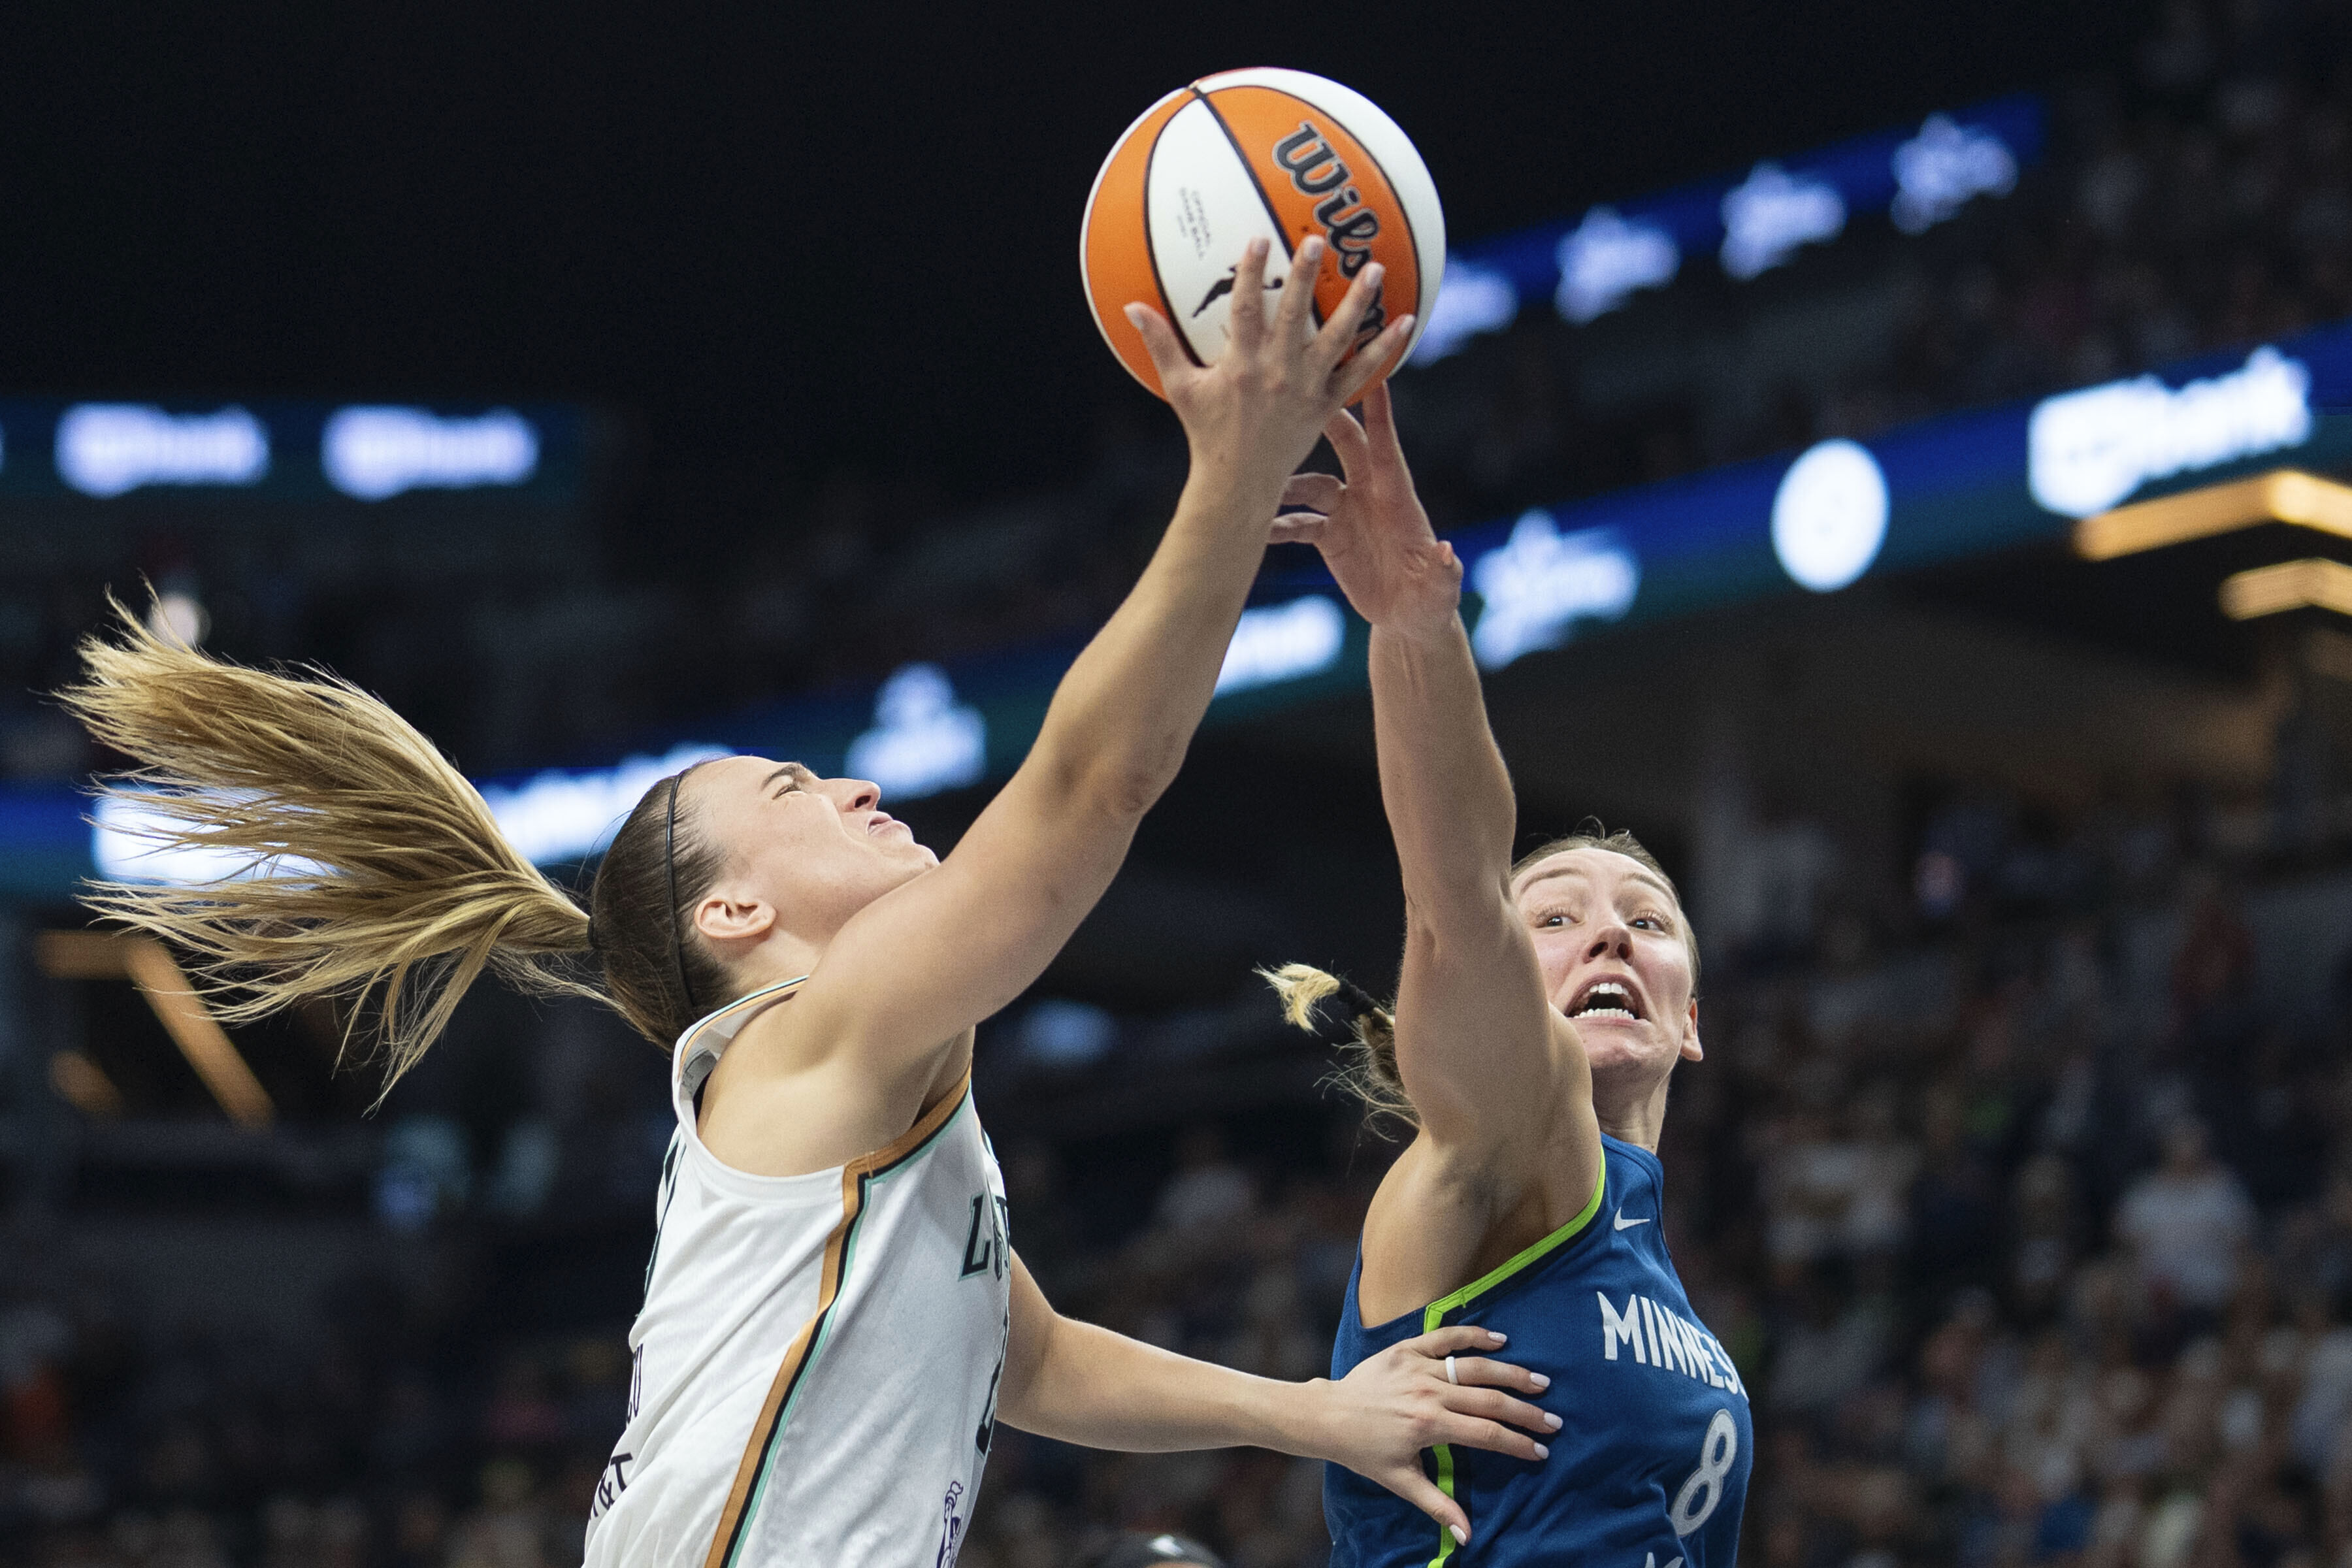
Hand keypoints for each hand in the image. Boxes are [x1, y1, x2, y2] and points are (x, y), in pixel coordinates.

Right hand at [1127, 236, 1415, 510]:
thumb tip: (1131, 306)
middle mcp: (1276, 373)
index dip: (1253, 272)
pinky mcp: (1326, 406)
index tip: (1261, 238)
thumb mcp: (1180, 388)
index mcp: (1240, 365)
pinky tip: (1404, 323)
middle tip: (1320, 239)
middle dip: (1307, 275)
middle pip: (1295, 316)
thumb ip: (1160, 344)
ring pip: (1337, 339)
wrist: (1238, 483)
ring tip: (1377, 268)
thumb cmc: (1206, 433)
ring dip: (1359, 303)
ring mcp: (1305, 390)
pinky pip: (1360, 374)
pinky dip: (1384, 350)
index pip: (1247, 309)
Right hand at [1277, 382, 1461, 640]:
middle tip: (1298, 400)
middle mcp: (1370, 496)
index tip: (1372, 375)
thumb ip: (1445, 571)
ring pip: (1310, 485)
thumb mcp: (1441, 589)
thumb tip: (1446, 553)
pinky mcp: (1329, 536)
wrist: (1408, 619)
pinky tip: (1256, 531)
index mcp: (1398, 498)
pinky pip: (1297, 524)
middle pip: (1345, 446)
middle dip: (1323, 422)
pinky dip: (1277, 526)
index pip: (1387, 447)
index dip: (1379, 413)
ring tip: (1261, 490)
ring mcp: (1346, 513)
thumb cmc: (1432, 600)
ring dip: (1286, 485)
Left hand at [1305, 1324, 1558, 1546]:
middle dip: (1525, 1412)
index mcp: (1429, 1426)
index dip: (1516, 1443)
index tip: (1541, 1451)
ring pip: (1474, 1367)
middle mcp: (1428, 1393)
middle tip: (1553, 1420)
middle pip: (1489, 1400)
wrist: (1329, 1415)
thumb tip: (1467, 1537)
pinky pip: (1445, 1337)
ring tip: (1540, 1382)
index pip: (1486, 1434)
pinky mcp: (1407, 1348)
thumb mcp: (1400, 1481)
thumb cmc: (1365, 1451)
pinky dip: (1473, 1335)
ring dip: (1511, 1374)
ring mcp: (1418, 1367)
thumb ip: (1438, 1505)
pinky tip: (1500, 1339)